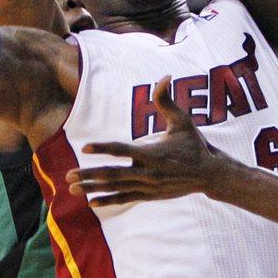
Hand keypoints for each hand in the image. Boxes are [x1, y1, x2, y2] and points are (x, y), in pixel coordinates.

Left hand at [65, 76, 222, 206]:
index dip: (104, 148)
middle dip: (89, 175)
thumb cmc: (194, 145)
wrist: (209, 174)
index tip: (85, 147)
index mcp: (152, 153)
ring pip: (116, 188)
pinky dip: (108, 200)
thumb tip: (165, 76)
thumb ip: (167, 100)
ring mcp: (147, 186)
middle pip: (113, 174)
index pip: (123, 150)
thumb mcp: (182, 120)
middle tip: (68, 175)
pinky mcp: (149, 194)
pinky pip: (125, 198)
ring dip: (93, 188)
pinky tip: (92, 202)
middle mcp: (147, 172)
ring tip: (72, 188)